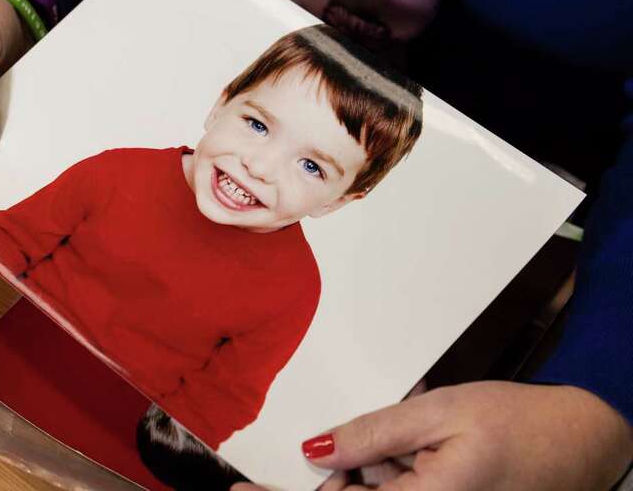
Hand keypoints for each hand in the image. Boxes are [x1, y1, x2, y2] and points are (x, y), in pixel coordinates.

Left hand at [231, 382, 632, 490]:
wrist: (579, 442)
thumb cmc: (519, 425)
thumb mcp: (437, 414)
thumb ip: (372, 435)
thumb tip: (315, 450)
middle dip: (335, 480)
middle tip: (341, 448)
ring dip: (364, 476)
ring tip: (404, 440)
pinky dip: (385, 478)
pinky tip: (408, 453)